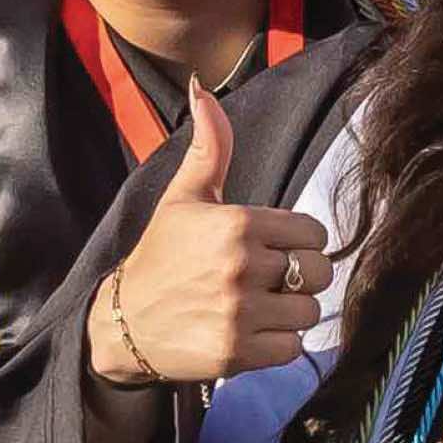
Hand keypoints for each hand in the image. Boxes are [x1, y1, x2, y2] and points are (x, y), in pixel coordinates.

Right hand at [87, 81, 331, 385]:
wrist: (122, 323)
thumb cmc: (161, 255)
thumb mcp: (184, 197)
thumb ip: (210, 146)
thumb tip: (203, 89)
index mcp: (236, 223)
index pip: (313, 232)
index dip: (298, 241)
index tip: (273, 249)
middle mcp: (241, 266)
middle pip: (319, 271)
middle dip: (302, 276)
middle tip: (272, 281)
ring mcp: (239, 312)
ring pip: (309, 311)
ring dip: (290, 312)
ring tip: (261, 307)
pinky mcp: (236, 352)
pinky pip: (292, 347)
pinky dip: (278, 344)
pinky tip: (252, 332)